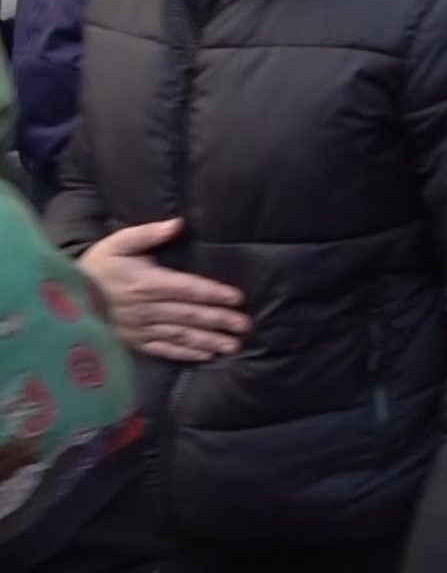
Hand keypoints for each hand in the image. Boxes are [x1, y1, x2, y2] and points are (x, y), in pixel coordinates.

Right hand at [78, 220, 249, 362]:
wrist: (69, 296)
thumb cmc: (100, 265)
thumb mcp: (119, 242)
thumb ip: (148, 233)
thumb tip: (178, 223)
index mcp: (146, 283)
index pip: (187, 289)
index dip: (213, 293)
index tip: (237, 298)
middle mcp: (147, 309)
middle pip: (189, 315)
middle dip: (219, 320)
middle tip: (246, 326)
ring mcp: (141, 328)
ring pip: (181, 335)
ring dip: (209, 340)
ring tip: (234, 345)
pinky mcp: (135, 342)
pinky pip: (164, 349)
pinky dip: (186, 353)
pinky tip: (207, 355)